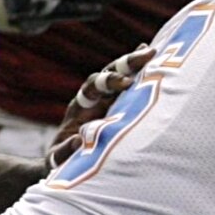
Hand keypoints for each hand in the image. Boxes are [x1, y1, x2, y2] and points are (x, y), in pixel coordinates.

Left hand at [49, 47, 152, 165]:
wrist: (66, 162)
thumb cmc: (63, 161)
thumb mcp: (58, 160)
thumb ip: (65, 151)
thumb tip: (79, 141)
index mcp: (79, 108)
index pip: (93, 86)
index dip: (109, 82)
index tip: (128, 83)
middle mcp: (93, 99)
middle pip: (108, 73)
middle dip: (127, 64)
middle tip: (148, 56)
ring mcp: (107, 102)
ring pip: (120, 76)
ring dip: (136, 64)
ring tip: (154, 52)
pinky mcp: (119, 108)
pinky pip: (131, 87)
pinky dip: (140, 73)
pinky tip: (155, 59)